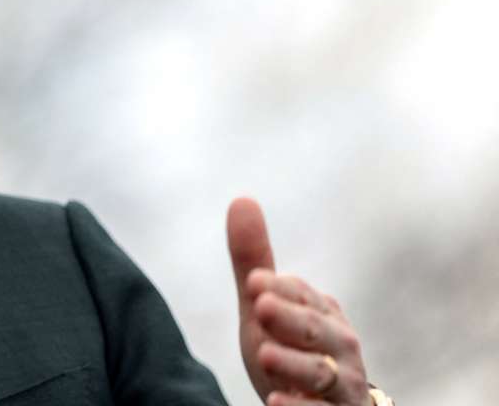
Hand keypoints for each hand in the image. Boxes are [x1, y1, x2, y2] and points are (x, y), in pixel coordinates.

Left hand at [227, 197, 371, 405]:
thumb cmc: (292, 349)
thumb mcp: (264, 308)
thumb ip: (253, 262)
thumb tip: (241, 198)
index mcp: (324, 314)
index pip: (303, 296)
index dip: (281, 289)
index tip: (253, 283)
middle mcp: (341, 348)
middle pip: (317, 332)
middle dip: (291, 320)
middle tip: (260, 307)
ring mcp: (343, 386)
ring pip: (323, 374)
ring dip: (295, 364)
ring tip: (265, 356)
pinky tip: (275, 402)